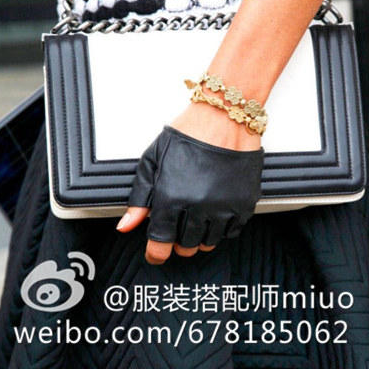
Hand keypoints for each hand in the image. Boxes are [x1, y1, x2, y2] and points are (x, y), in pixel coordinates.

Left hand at [116, 117, 262, 262]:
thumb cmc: (188, 133)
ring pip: (207, 243)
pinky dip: (220, 227)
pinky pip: (230, 233)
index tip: (156, 253)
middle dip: (177, 239)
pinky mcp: (243, 204)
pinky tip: (214, 209)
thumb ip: (139, 197)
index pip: (160, 245)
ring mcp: (223, 207)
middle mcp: (198, 207)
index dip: (156, 253)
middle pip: (184, 247)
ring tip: (196, 213)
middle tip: (177, 221)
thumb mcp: (153, 160)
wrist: (224, 115)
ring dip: (198, 235)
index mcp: (171, 198)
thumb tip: (126, 225)